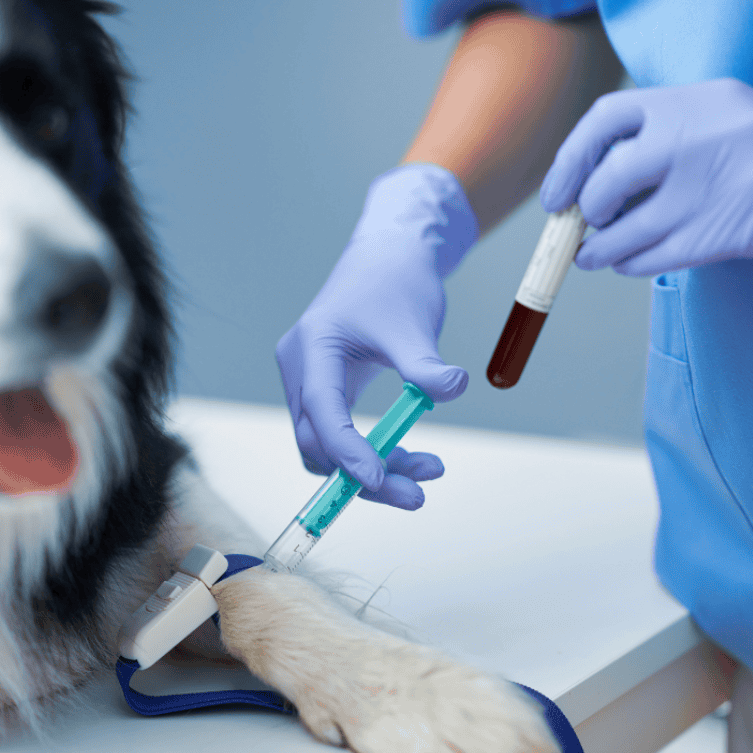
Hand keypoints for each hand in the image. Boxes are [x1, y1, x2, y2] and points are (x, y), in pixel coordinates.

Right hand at [275, 165, 476, 509]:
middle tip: (417, 495)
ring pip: (326, 446)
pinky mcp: (325, 389)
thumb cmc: (395, 283)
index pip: (322, 409)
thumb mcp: (413, 323)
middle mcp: (300, 367)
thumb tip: (452, 389)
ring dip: (372, 469)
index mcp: (313, 346)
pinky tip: (413, 456)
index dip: (347, 450)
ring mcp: (308, 380)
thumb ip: (425, 363)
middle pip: (317, 440)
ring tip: (429, 472)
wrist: (388, 257)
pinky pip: (338, 434)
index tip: (381, 481)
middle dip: (363, 474)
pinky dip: (372, 451)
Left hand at [540, 79, 752, 274]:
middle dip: (587, 208)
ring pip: (632, 227)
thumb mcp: (724, 116)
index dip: (570, 160)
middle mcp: (704, 135)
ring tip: (592, 255)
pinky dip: (632, 263)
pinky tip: (627, 263)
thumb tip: (587, 183)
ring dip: (600, 249)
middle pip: (612, 177)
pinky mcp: (744, 228)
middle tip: (582, 222)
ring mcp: (724, 182)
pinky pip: (663, 254)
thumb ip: (664, 135)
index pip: (608, 118)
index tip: (557, 193)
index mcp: (696, 100)